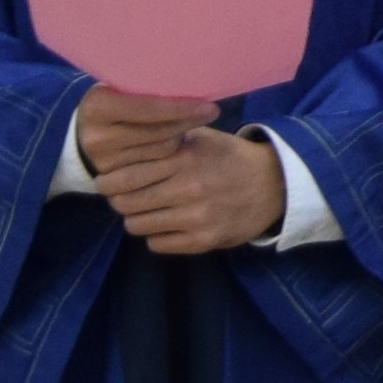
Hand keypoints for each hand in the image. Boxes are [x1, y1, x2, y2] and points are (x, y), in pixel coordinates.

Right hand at [71, 83, 215, 195]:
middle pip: (159, 132)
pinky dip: (170, 153)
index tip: (210, 106)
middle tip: (209, 112)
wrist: (81, 134)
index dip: (182, 107)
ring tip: (184, 123)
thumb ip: (145, 88)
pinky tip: (174, 141)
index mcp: (98, 107)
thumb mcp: (120, 87)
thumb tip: (192, 83)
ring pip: (162, 150)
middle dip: (187, 121)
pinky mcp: (115, 178)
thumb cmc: (112, 101)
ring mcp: (105, 162)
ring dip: (179, 137)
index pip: (149, 108)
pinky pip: (157, 166)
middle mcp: (98, 137)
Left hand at [110, 127, 285, 254]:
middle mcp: (189, 188)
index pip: (126, 176)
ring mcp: (197, 217)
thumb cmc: (230, 157)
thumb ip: (165, 138)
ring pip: (138, 225)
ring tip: (146, 210)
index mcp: (184, 158)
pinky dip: (156, 235)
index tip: (106, 181)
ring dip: (136, 218)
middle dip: (118, 200)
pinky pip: (157, 244)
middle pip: (126, 203)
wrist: (276, 185)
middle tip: (123, 197)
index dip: (108, 181)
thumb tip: (123, 143)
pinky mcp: (205, 240)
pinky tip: (166, 224)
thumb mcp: (201, 138)